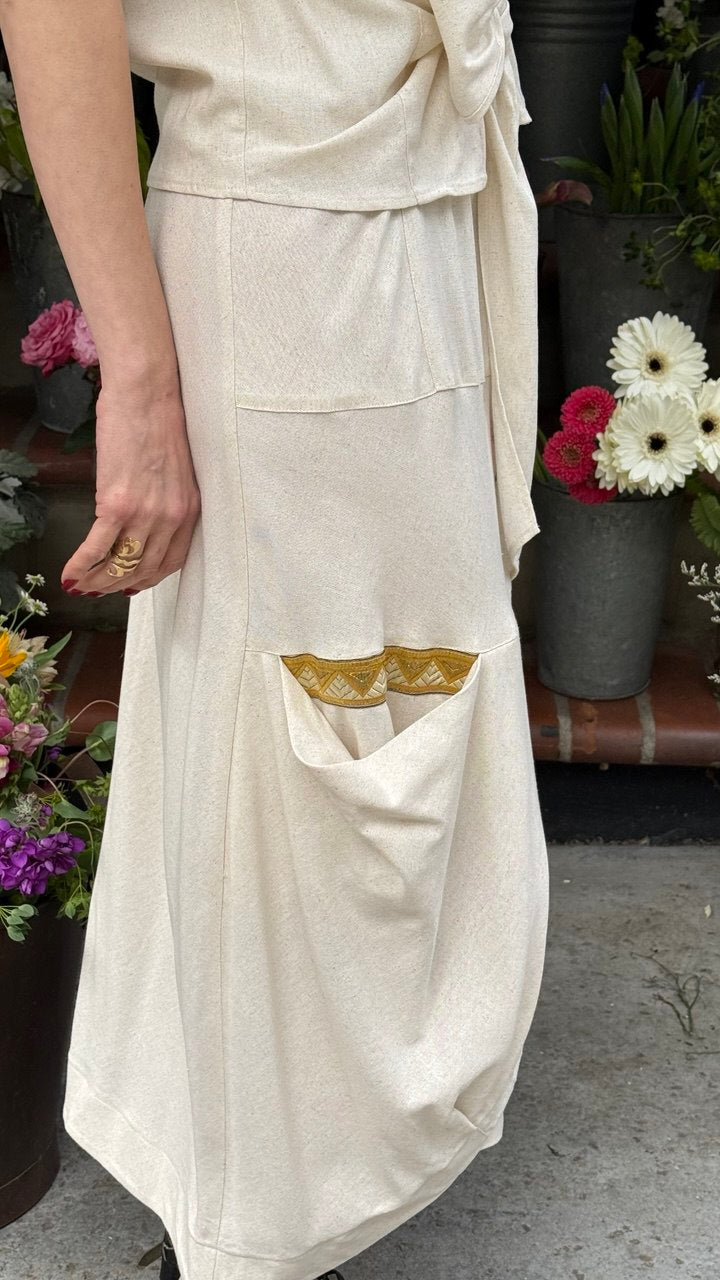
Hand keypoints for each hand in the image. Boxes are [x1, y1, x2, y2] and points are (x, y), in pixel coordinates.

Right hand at [60, 371, 200, 596]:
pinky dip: (80, 566)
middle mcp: (172, 518)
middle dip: (119, 585)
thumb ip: (164, 500)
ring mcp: (146, 514)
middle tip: (100, 589)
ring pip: (120, 565)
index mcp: (189, 510)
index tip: (132, 584)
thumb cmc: (157, 420)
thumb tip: (141, 521)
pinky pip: (97, 548)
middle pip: (144, 569)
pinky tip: (69, 573)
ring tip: (82, 585)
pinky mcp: (118, 504)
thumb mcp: (174, 470)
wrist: (146, 394)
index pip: (172, 561)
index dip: (148, 578)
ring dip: (97, 581)